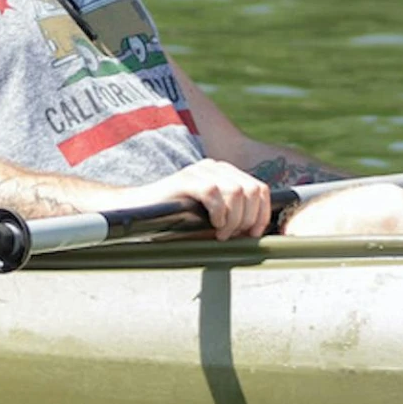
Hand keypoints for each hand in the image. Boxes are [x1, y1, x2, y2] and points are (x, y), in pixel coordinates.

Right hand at [121, 159, 276, 239]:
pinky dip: (218, 213)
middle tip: (233, 236)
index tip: (253, 234)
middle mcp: (215, 167)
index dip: (262, 213)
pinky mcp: (185, 178)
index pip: (260, 188)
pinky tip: (212, 224)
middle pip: (251, 189)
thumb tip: (257, 231)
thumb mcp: (213, 217)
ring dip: (233, 219)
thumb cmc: (178, 219)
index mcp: (226, 174)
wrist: (140, 210)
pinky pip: (214, 192)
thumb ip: (234, 217)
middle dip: (248, 218)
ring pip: (237, 191)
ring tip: (220, 233)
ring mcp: (200, 170)